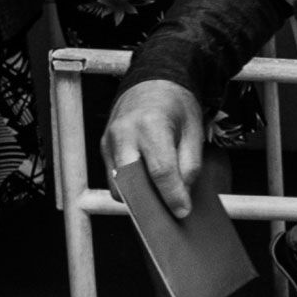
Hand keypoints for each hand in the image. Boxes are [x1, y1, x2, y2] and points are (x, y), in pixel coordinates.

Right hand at [102, 79, 205, 217]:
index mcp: (150, 125)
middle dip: (150, 203)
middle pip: (132, 182)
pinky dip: (130, 188)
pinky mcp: (103, 148)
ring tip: (160, 204)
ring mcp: (108, 142)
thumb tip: (182, 193)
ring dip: (138, 198)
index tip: (182, 211)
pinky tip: (148, 191)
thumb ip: (190, 163)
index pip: (160, 171)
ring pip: (118, 184)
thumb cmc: (176, 103)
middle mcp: (123, 134)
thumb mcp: (194, 128)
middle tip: (169, 215)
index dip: (172, 195)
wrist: (152, 81)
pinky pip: (114, 177)